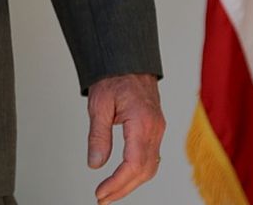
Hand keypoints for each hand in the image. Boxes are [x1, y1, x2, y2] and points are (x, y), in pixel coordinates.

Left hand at [86, 72, 165, 202]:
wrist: (129, 61)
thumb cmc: (114, 77)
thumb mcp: (99, 104)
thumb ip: (98, 136)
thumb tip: (95, 163)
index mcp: (142, 123)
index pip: (133, 163)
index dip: (117, 182)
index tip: (101, 192)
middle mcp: (155, 129)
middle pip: (144, 171)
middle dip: (123, 188)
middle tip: (103, 198)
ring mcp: (158, 130)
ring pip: (150, 167)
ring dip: (131, 183)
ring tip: (110, 192)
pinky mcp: (155, 130)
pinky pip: (151, 158)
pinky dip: (138, 172)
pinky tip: (125, 178)